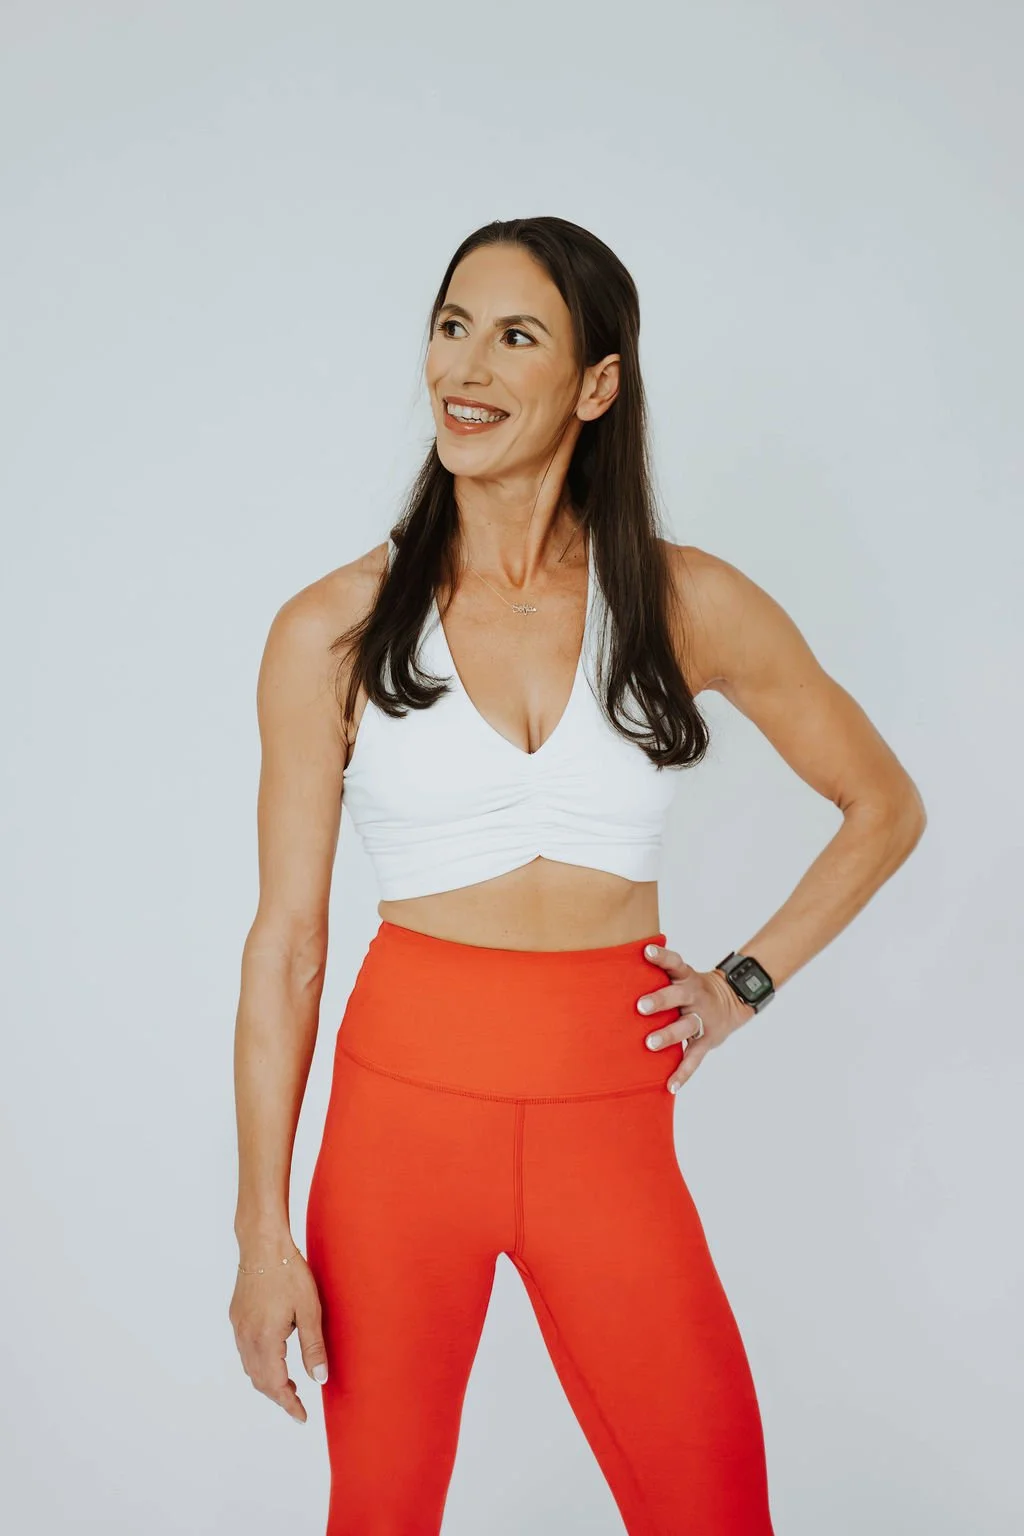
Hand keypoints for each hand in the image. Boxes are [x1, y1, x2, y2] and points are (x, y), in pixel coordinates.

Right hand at [228, 1243, 327, 1422]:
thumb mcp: (309, 1310)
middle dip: (278, 1396)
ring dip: (267, 1381)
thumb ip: (313, 1347)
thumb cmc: (289, 1272)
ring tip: (289, 1384)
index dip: (288, 1404)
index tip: (301, 1418)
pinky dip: (259, 1364)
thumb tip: (319, 1379)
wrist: (263, 1243)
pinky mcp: (236, 1316)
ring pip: (250, 1367)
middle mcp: (246, 1337)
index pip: (275, 1385)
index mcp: (265, 1339)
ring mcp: (238, 1327)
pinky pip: (245, 1351)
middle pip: (259, 1380)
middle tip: (298, 1403)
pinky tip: (273, 1357)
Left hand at [637, 940, 755, 1092]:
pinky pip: (695, 1057)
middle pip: (679, 995)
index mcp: (686, 977)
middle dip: (661, 1000)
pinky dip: (683, 1073)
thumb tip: (614, 967)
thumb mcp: (680, 976)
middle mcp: (695, 995)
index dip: (662, 957)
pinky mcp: (708, 1040)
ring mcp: (702, 1018)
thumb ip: (656, 974)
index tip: (647, 951)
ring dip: (669, 1035)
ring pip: (687, 1026)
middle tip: (641, 1006)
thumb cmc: (690, 988)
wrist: (731, 1001)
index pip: (675, 963)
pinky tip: (671, 1085)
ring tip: (650, 1044)